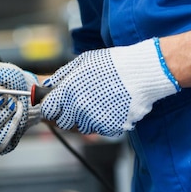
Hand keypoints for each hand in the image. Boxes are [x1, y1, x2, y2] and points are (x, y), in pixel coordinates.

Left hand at [41, 38, 180, 135]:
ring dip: (86, 119)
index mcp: (68, 92)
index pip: (48, 110)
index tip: (56, 105)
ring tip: (99, 102)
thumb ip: (61, 76)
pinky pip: (101, 129)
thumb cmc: (113, 64)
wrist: (142, 73)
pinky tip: (112, 106)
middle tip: (80, 103)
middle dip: (68, 115)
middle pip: (63, 123)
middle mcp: (78, 109)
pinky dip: (104, 121)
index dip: (52, 107)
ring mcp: (94, 121)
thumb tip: (48, 85)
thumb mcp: (82, 62)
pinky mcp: (110, 128)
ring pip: (82, 127)